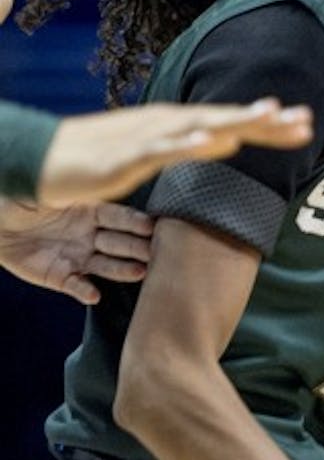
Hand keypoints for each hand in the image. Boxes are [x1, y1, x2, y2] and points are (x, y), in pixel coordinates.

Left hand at [0, 199, 152, 303]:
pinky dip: (84, 292)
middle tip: (154, 252)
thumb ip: (72, 187)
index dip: (135, 222)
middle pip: (120, 242)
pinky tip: (93, 295)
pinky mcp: (60, 277)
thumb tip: (99, 176)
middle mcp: (90, 235)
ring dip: (122, 270)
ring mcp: (78, 257)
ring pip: (106, 265)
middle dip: (137, 247)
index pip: (120, 217)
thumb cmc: (21, 200)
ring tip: (138, 273)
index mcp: (91, 211)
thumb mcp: (46, 189)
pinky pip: (75, 286)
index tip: (151, 226)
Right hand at [36, 97, 313, 206]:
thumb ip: (195, 147)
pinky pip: (160, 150)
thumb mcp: (158, 154)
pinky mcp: (125, 155)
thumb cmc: (103, 157)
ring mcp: (147, 137)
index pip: (231, 123)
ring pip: (199, 127)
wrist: (45, 160)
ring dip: (235, 121)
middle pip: (225, 120)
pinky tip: (211, 141)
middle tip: (306, 120)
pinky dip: (186, 143)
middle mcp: (168, 124)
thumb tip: (231, 142)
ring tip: (268, 116)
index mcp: (178, 126)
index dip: (268, 124)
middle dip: (266, 121)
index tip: (306, 124)